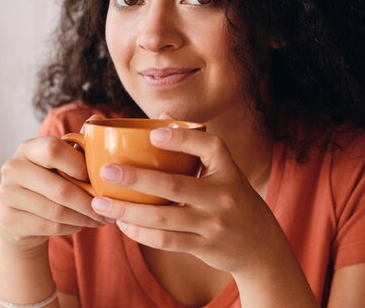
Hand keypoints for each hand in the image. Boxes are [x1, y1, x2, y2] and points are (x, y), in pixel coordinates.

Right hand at [0, 136, 110, 251]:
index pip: (54, 150)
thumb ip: (80, 142)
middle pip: (60, 189)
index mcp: (29, 148)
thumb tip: (97, 119)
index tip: (100, 178)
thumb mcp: (62, 160)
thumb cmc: (51, 180)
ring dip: (85, 217)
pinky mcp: (9, 219)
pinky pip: (50, 226)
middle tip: (110, 208)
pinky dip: (72, 227)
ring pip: (57, 211)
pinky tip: (83, 225)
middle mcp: (13, 168)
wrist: (22, 214)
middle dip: (90, 202)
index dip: (80, 166)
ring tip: (102, 219)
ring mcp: (7, 194)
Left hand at [90, 127, 287, 273]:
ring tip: (102, 202)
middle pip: (175, 184)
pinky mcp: (204, 246)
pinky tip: (122, 223)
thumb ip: (197, 148)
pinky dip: (141, 232)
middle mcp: (224, 196)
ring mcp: (214, 223)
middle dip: (136, 177)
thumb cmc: (234, 200)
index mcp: (229, 171)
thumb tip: (164, 116)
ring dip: (128, 209)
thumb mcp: (226, 173)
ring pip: (163, 216)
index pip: (211, 146)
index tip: (153, 134)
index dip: (182, 139)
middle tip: (106, 170)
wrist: (261, 247)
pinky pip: (166, 240)